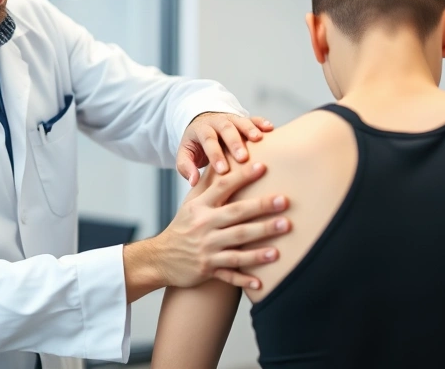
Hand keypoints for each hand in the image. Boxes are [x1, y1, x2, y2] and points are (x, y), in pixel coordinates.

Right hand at [151, 161, 289, 289]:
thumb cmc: (183, 228)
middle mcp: (204, 226)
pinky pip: (228, 275)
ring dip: (258, 250)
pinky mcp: (207, 269)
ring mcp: (206, 249)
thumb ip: (210, 187)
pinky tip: (261, 282)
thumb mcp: (192, 205)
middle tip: (284, 202)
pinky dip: (243, 279)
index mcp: (200, 207)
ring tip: (279, 249)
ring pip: (236, 248)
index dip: (243, 176)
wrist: (160, 258)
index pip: (223, 187)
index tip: (263, 166)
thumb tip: (227, 163)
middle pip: (236, 216)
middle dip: (261, 208)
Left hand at [177, 113, 273, 185]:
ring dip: (250, 129)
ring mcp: (230, 119)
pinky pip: (252, 118)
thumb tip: (193, 181)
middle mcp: (216, 122)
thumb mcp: (185, 154)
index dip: (215, 155)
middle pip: (225, 129)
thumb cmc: (196, 145)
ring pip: (240, 121)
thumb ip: (186, 167)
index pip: (208, 141)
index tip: (223, 170)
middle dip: (235, 143)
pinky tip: (270, 129)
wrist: (203, 126)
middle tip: (243, 158)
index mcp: (201, 130)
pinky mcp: (242, 119)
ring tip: (259, 139)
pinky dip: (261, 122)